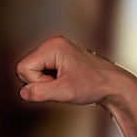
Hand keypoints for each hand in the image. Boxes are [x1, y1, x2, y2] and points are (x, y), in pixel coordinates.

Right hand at [16, 35, 136, 106]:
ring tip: (66, 82)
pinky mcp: (57, 57)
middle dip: (41, 83)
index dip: (37, 83)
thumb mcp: (65, 92)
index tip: (58, 84)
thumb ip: (40, 93)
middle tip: (63, 84)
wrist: (113, 85)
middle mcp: (51, 43)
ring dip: (46, 84)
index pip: (23, 69)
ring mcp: (54, 49)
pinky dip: (50, 82)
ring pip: (32, 73)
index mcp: (52, 46)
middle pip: (25, 70)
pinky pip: (40, 73)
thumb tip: (23, 93)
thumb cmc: (93, 85)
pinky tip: (66, 81)